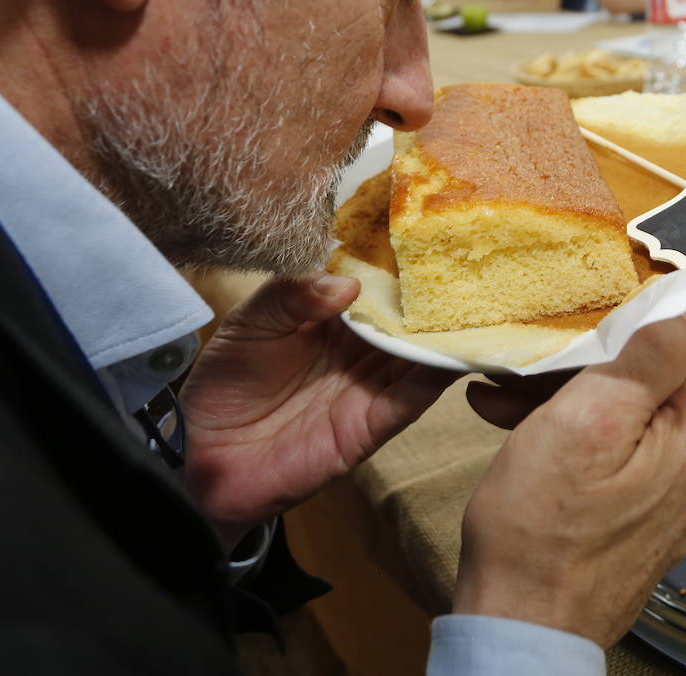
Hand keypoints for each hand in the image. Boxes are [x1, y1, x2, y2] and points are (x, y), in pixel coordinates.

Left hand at [179, 273, 458, 547]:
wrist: (204, 458)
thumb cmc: (223, 384)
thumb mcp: (248, 324)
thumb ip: (289, 295)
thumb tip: (347, 283)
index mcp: (329, 315)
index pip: (374, 280)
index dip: (400, 257)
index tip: (431, 228)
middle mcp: (359, 346)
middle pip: (408, 315)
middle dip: (438, 290)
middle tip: (474, 257)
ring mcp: (370, 383)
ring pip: (421, 351)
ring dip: (449, 329)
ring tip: (481, 298)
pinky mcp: (374, 422)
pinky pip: (414, 396)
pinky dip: (439, 374)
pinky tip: (463, 351)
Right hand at [452, 301, 685, 647]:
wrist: (522, 630)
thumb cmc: (543, 533)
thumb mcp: (587, 425)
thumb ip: (648, 362)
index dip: (682, 293)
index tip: (636, 270)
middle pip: (673, 369)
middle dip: (610, 345)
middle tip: (551, 336)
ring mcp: (674, 491)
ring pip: (639, 405)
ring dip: (579, 387)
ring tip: (513, 386)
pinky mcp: (642, 511)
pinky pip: (622, 445)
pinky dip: (576, 427)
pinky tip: (517, 422)